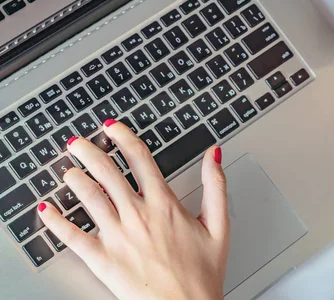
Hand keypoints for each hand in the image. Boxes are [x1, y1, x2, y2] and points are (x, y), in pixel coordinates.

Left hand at [37, 120, 228, 299]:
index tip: (113, 128)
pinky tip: (47, 211)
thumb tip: (214, 155)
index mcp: (164, 204)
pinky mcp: (102, 260)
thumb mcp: (219, 225)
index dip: (124, 137)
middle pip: (107, 172)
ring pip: (89, 197)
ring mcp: (117, 236)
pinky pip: (72, 237)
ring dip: (75, 178)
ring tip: (67, 168)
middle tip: (78, 142)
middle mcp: (137, 215)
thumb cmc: (202, 273)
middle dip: (90, 152)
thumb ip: (216, 185)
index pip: (140, 159)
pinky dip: (56, 222)